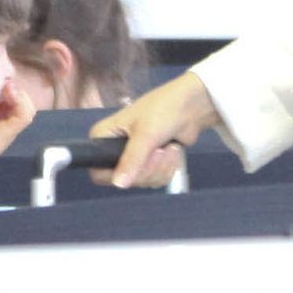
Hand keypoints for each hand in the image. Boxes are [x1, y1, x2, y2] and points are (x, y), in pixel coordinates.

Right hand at [0, 77, 34, 157]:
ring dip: (13, 94)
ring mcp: (7, 123)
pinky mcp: (1, 120)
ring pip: (20, 105)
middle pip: (27, 108)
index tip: (8, 88)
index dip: (20, 100)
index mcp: (7, 133)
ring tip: (2, 83)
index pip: (25, 115)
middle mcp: (11, 127)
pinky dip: (6, 97)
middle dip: (20, 94)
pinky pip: (9, 106)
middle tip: (6, 82)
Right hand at [94, 71, 217, 187]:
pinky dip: (168, 169)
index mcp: (103, 138)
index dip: (117, 175)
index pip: (98, 171)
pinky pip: (156, 179)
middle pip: (124, 180)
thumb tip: (118, 184)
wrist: (194, 107)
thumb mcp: (146, 134)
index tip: (139, 165)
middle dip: (148, 168)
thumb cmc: (164, 111)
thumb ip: (132, 160)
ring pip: (143, 181)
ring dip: (161, 168)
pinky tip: (173, 152)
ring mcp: (134, 158)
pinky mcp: (152, 163)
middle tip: (160, 151)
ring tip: (169, 148)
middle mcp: (113, 150)